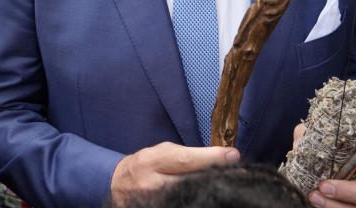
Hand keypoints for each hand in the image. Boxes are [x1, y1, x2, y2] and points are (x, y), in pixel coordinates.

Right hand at [110, 141, 238, 205]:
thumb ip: (188, 155)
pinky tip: (210, 195)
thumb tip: (223, 155)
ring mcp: (154, 201)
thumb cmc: (145, 165)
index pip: (186, 160)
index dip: (212, 158)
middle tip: (238, 175)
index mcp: (151, 162)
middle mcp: (151, 184)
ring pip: (190, 197)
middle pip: (191, 182)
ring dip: (210, 191)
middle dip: (215, 178)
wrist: (117, 185)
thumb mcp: (162, 153)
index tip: (233, 155)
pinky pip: (185, 204)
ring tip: (227, 186)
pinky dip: (199, 199)